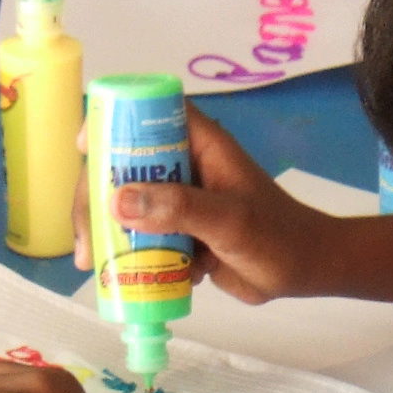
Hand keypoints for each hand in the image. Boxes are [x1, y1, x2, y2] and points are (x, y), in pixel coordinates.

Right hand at [71, 104, 340, 305]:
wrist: (306, 271)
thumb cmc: (278, 237)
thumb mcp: (229, 221)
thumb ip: (179, 209)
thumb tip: (118, 201)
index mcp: (200, 144)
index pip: (147, 113)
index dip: (112, 122)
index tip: (85, 151)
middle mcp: (185, 165)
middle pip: (124, 165)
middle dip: (97, 198)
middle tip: (86, 239)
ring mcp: (180, 198)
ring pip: (129, 205)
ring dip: (108, 231)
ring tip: (93, 265)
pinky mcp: (181, 230)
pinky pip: (144, 236)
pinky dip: (131, 254)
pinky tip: (124, 278)